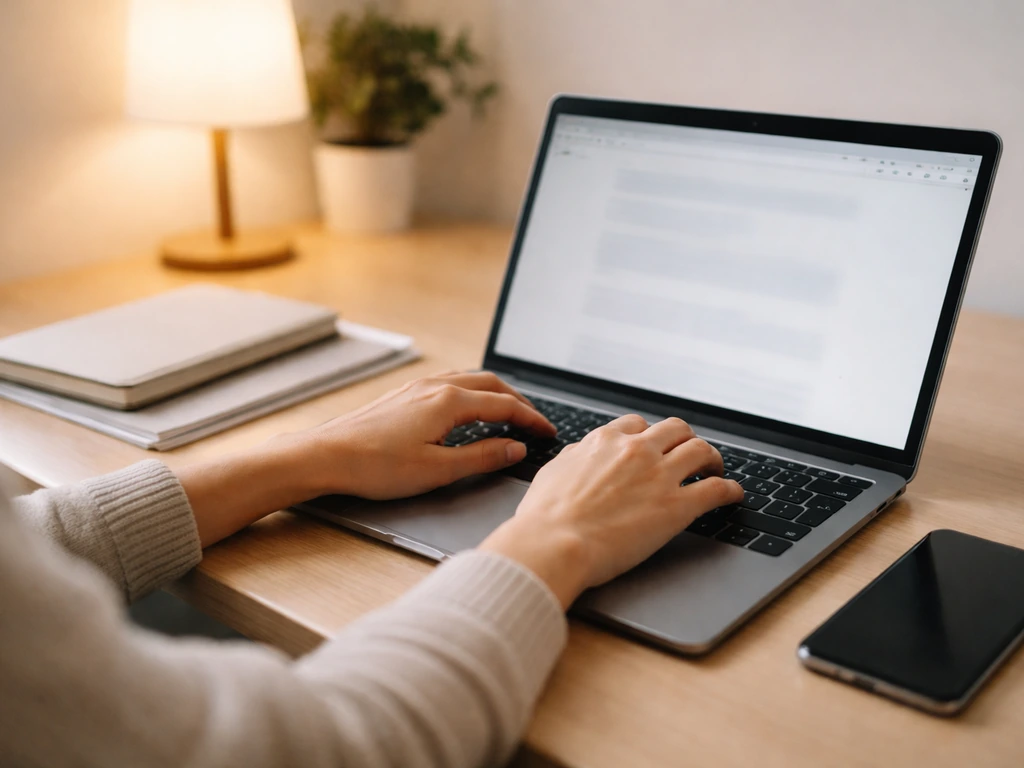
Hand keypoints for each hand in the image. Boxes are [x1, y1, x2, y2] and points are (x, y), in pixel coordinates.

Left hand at [299, 371, 555, 499]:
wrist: (326, 456)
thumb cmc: (376, 467)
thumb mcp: (438, 470)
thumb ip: (482, 457)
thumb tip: (515, 448)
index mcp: (449, 402)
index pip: (504, 405)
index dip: (531, 419)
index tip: (548, 432)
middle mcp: (435, 386)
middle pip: (491, 385)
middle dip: (518, 402)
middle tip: (535, 422)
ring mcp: (417, 387)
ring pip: (469, 379)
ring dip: (495, 393)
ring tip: (509, 412)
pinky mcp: (403, 395)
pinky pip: (449, 382)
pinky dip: (471, 391)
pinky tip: (467, 407)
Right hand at [480, 415, 743, 608]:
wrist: (553, 543)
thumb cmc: (544, 517)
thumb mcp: (552, 472)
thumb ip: (574, 458)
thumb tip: (582, 455)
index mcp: (605, 441)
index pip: (637, 425)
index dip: (648, 436)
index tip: (653, 446)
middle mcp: (636, 451)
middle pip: (675, 429)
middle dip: (684, 440)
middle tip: (688, 454)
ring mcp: (659, 476)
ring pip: (701, 450)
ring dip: (712, 458)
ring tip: (715, 469)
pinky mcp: (677, 506)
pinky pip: (716, 489)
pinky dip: (730, 490)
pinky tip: (733, 495)